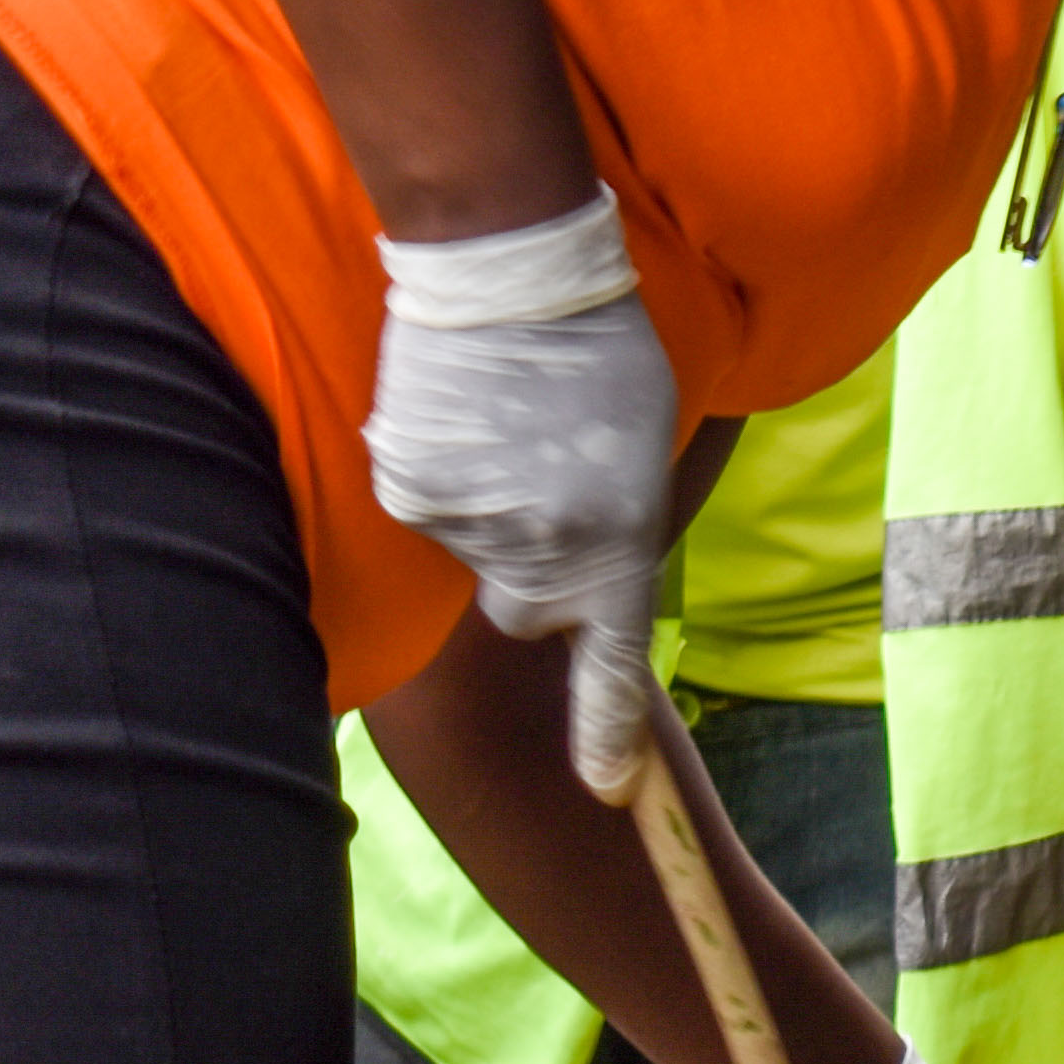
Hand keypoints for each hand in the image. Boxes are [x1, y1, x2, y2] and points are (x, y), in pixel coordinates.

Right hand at [366, 192, 677, 796]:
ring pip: (471, 555)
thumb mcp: (653, 452)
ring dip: (487, 511)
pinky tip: (461, 417)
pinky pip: (425, 512)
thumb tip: (589, 574)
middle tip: (543, 486)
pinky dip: (442, 478)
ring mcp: (470, 524)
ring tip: (509, 429)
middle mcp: (543, 550)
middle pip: (523, 613)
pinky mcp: (410, 491)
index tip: (607, 789)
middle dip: (530, 578)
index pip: (612, 663)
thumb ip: (621, 527)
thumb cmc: (603, 354)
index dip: (606, 732)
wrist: (512, 275)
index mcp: (618, 542)